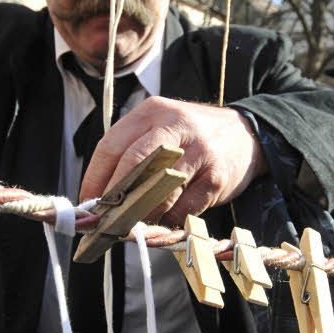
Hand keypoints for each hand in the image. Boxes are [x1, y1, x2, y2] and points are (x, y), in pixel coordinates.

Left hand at [79, 97, 268, 225]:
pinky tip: (166, 219)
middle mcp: (175, 126)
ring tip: (137, 221)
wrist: (246, 134)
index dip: (95, 178)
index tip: (88, 202)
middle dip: (115, 197)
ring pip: (158, 191)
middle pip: (133, 164)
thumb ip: (132, 153)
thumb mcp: (161, 128)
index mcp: (152, 111)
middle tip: (106, 218)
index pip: (112, 145)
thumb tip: (100, 195)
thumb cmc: (192, 136)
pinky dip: (170, 220)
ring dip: (143, 213)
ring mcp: (199, 151)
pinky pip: (183, 208)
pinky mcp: (215, 176)